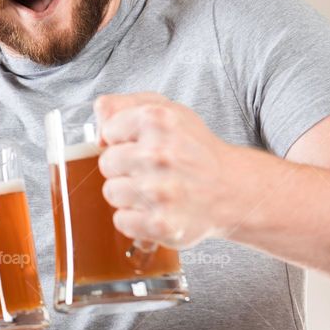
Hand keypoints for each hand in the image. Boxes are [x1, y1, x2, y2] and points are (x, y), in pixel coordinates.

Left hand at [95, 92, 240, 248]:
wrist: (232, 189)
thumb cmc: (192, 148)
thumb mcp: (162, 109)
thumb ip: (120, 106)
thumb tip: (98, 132)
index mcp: (157, 119)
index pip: (108, 131)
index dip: (123, 139)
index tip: (143, 144)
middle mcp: (158, 154)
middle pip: (106, 164)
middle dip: (125, 167)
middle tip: (152, 169)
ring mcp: (160, 191)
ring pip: (111, 193)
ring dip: (130, 194)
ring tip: (156, 189)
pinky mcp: (161, 224)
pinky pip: (121, 221)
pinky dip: (136, 219)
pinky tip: (156, 210)